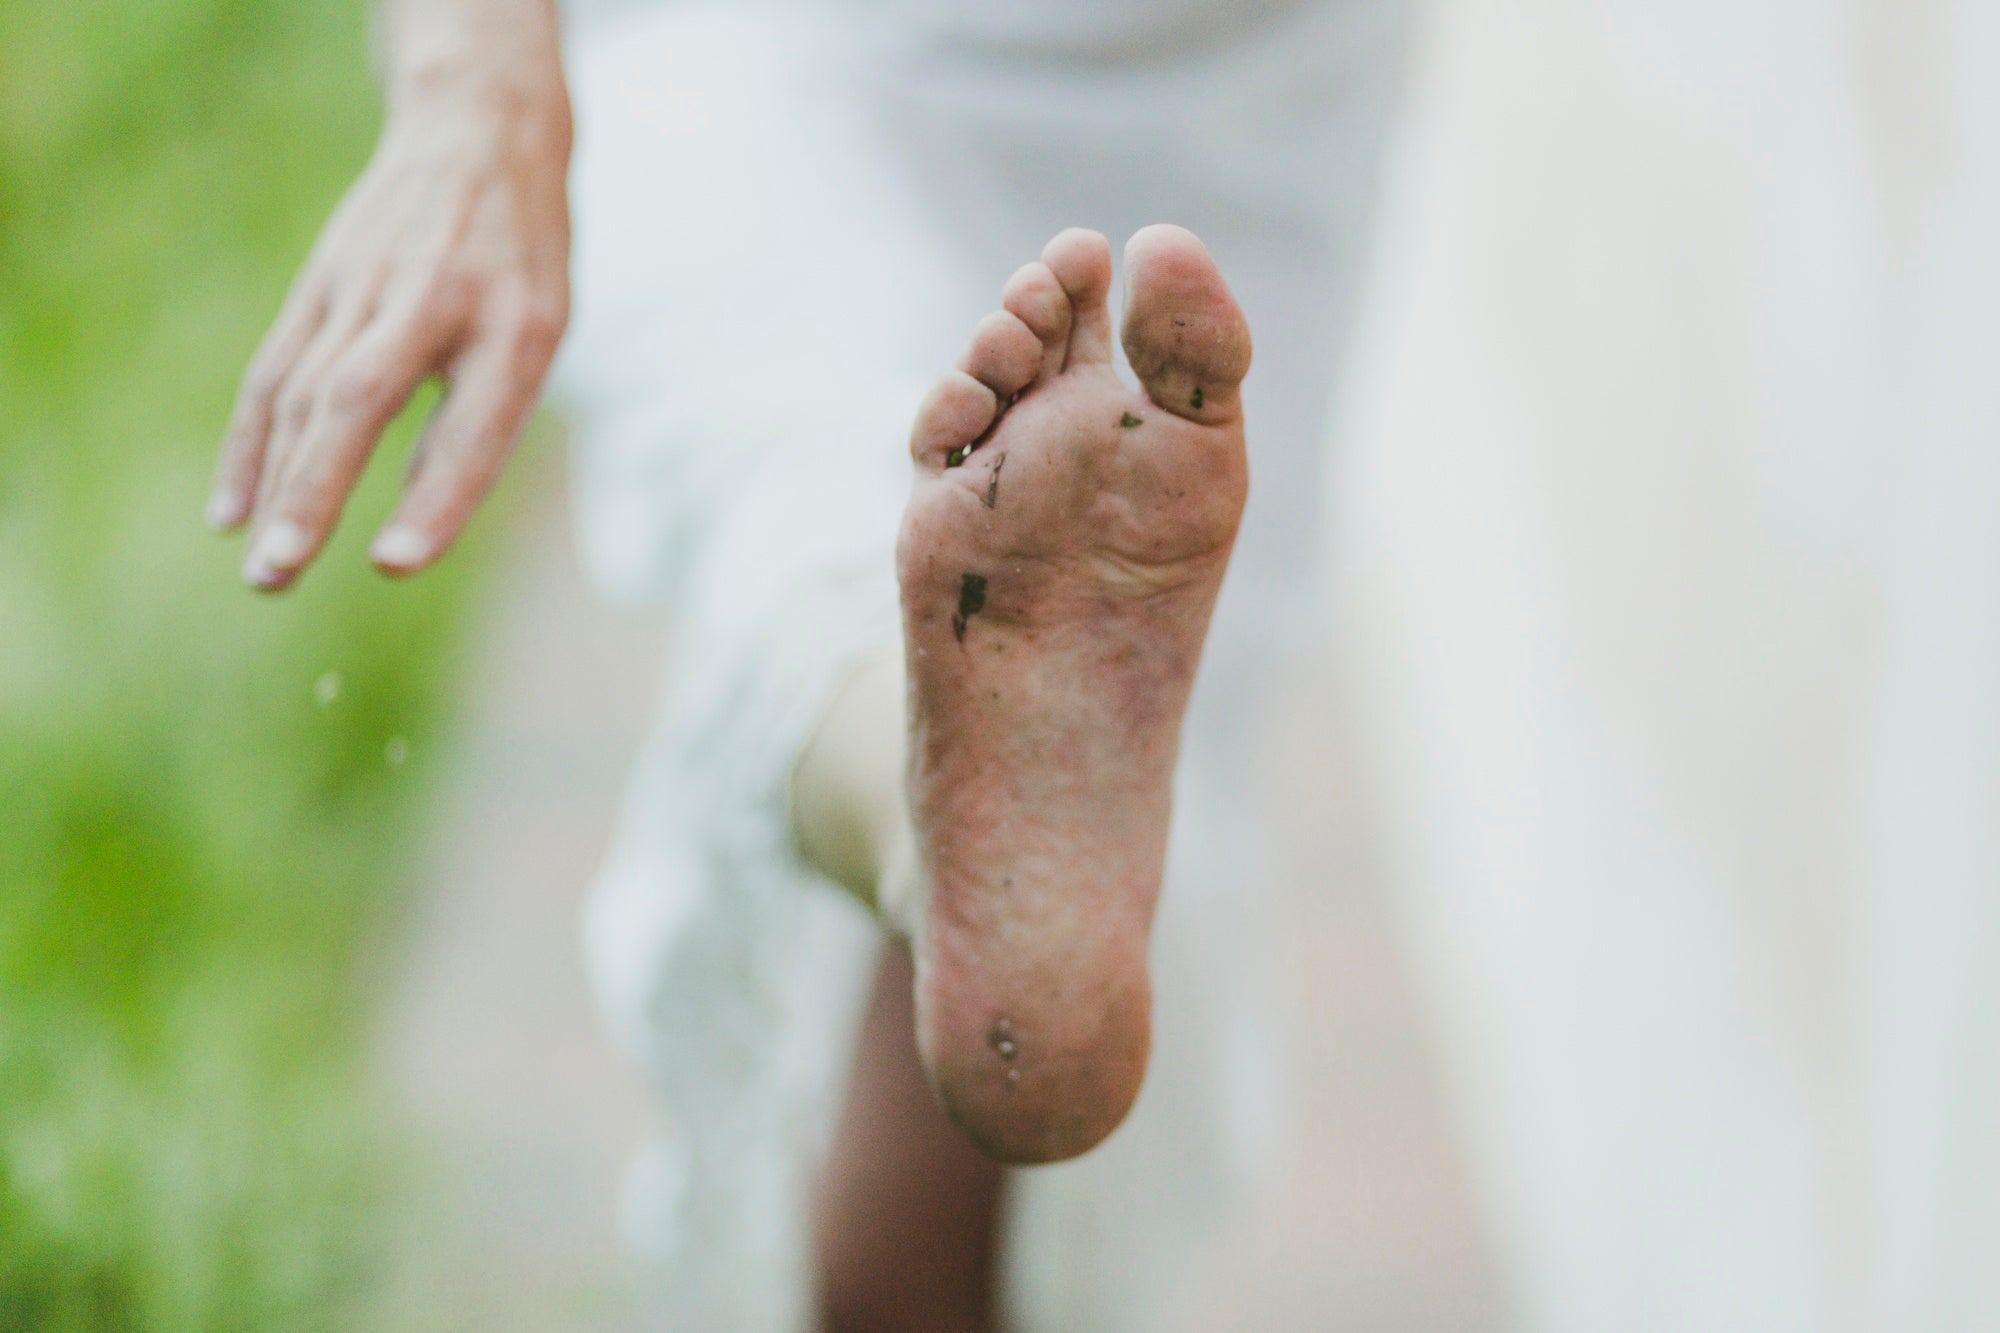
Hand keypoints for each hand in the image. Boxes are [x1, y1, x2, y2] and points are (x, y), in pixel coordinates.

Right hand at [209, 83, 570, 588]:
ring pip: (305, 391)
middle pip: (359, 399)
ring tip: (262, 570)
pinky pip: (274, 373)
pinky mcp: (320, 286)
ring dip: (276, 484)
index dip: (433, 496)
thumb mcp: (536, 332)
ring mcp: (365, 287)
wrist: (477, 134)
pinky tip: (232, 513)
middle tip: (282, 571)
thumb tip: (411, 524)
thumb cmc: (520, 265)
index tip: (392, 563)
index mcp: (515, 325)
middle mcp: (433, 301)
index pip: (470, 423)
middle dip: (317, 489)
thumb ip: (480, 417)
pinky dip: (251, 445)